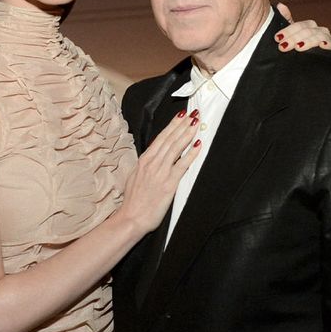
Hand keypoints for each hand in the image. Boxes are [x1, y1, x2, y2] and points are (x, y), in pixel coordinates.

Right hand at [117, 110, 201, 232]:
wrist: (132, 217)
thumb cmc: (134, 201)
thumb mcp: (135, 177)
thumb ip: (145, 166)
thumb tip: (153, 157)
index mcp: (144, 160)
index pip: (160, 138)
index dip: (172, 125)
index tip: (180, 116)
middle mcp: (152, 163)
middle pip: (170, 139)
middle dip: (182, 124)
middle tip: (193, 113)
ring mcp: (160, 172)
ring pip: (176, 147)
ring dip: (187, 133)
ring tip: (196, 123)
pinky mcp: (169, 183)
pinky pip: (183, 164)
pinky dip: (191, 153)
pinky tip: (198, 144)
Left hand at [275, 2, 330, 52]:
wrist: (315, 69)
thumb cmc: (303, 52)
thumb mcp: (293, 37)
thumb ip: (287, 21)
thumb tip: (280, 5)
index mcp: (310, 27)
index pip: (300, 25)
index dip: (288, 31)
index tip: (277, 38)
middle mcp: (320, 31)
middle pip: (308, 31)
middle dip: (294, 38)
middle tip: (282, 46)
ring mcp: (329, 40)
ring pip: (319, 37)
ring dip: (308, 42)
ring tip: (298, 47)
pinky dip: (328, 44)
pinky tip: (322, 46)